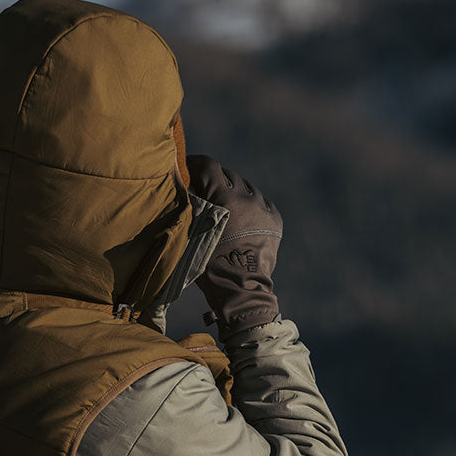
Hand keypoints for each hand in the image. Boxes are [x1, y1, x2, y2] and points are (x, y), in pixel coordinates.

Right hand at [187, 155, 281, 338]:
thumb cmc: (210, 267)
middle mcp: (247, 198)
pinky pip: (260, 202)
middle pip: (227, 174)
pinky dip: (249, 205)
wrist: (243, 291)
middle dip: (213, 180)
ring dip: (233, 192)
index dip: (195, 163)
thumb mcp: (190, 234)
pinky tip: (240, 218)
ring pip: (245, 187)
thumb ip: (187, 207)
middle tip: (202, 190)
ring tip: (223, 206)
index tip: (187, 169)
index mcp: (225, 198)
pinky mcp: (275, 219)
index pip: (209, 165)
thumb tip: (180, 187)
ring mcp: (264, 208)